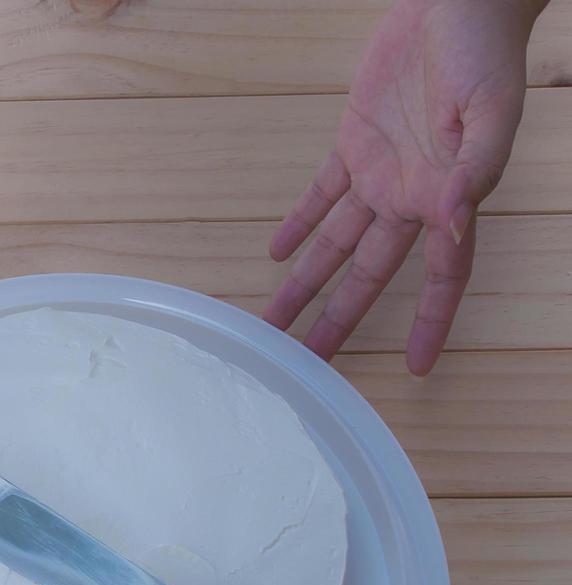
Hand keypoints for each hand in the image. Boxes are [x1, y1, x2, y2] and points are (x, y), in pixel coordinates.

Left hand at [264, 0, 543, 374]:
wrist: (457, 4)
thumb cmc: (485, 55)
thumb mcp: (492, 113)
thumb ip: (475, 171)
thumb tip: (456, 227)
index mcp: (448, 198)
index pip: (442, 276)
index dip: (431, 321)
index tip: (419, 365)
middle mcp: (411, 197)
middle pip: (369, 274)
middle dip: (339, 318)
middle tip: (308, 361)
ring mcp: (380, 173)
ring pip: (335, 244)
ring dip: (305, 282)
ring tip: (275, 321)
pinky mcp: (354, 144)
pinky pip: (321, 195)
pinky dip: (299, 224)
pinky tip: (278, 254)